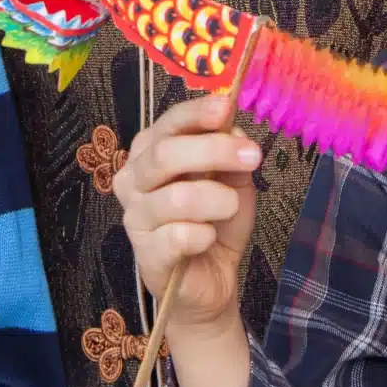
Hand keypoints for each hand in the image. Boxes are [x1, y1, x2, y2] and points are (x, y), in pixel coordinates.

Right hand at [113, 94, 260, 336]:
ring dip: (217, 200)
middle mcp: (133, 179)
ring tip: (230, 208)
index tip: (227, 107)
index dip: (197, 112)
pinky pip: (179, 236)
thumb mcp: (233, 180)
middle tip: (252, 156)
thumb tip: (233, 128)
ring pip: (176, 196)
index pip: (168, 123)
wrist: (210, 279)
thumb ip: (231, 153)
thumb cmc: (216, 221)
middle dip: (214, 150)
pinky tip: (209, 238)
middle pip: (166, 154)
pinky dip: (205, 234)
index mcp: (151, 153)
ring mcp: (135, 217)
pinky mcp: (146, 254)